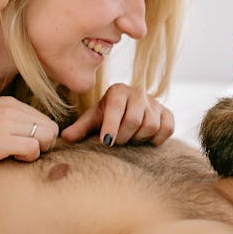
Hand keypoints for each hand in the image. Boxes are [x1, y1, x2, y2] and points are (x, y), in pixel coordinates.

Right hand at [0, 97, 58, 166]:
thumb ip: (8, 121)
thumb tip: (32, 136)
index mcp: (8, 103)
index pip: (43, 119)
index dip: (40, 137)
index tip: (26, 147)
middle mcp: (9, 110)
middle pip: (50, 127)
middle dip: (44, 144)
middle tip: (26, 154)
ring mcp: (5, 124)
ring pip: (47, 136)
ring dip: (38, 151)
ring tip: (18, 156)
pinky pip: (33, 148)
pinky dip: (28, 158)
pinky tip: (12, 159)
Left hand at [60, 83, 174, 146]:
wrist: (128, 110)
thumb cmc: (107, 116)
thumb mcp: (93, 119)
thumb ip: (80, 128)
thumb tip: (65, 138)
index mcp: (118, 91)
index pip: (116, 108)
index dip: (111, 126)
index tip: (106, 142)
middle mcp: (138, 93)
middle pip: (134, 120)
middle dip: (123, 137)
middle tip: (116, 142)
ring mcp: (154, 103)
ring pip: (150, 126)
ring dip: (139, 138)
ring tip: (130, 138)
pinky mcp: (167, 113)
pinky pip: (167, 128)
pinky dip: (157, 138)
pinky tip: (146, 139)